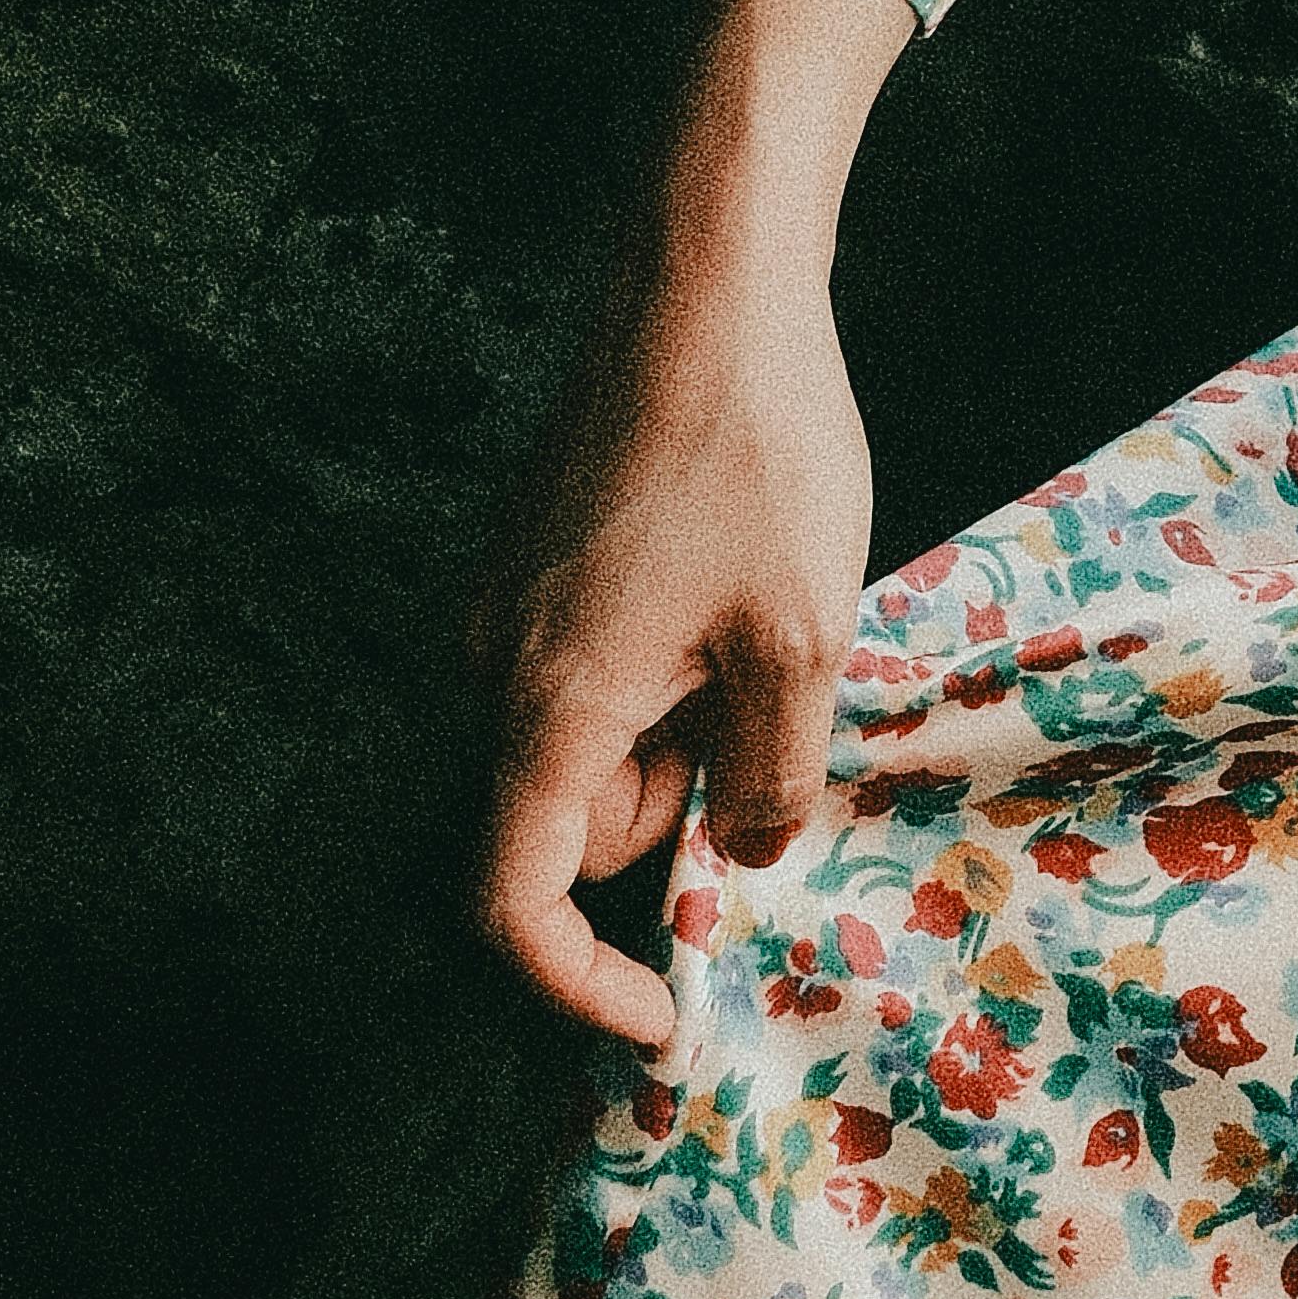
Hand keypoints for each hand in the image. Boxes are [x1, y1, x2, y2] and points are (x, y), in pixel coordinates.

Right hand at [468, 0, 912, 1048]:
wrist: (710, 281)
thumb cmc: (760, 454)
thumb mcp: (802, 639)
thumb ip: (775, 777)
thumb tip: (756, 855)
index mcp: (546, 705)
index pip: (513, 904)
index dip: (578, 985)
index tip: (664, 1018)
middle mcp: (496, 664)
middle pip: (576, 818)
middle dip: (681, 810)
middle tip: (785, 714)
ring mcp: (510, 604)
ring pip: (600, 738)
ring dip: (689, 728)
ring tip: (776, 619)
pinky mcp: (541, 555)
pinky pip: (600, 666)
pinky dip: (675, 668)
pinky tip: (748, 578)